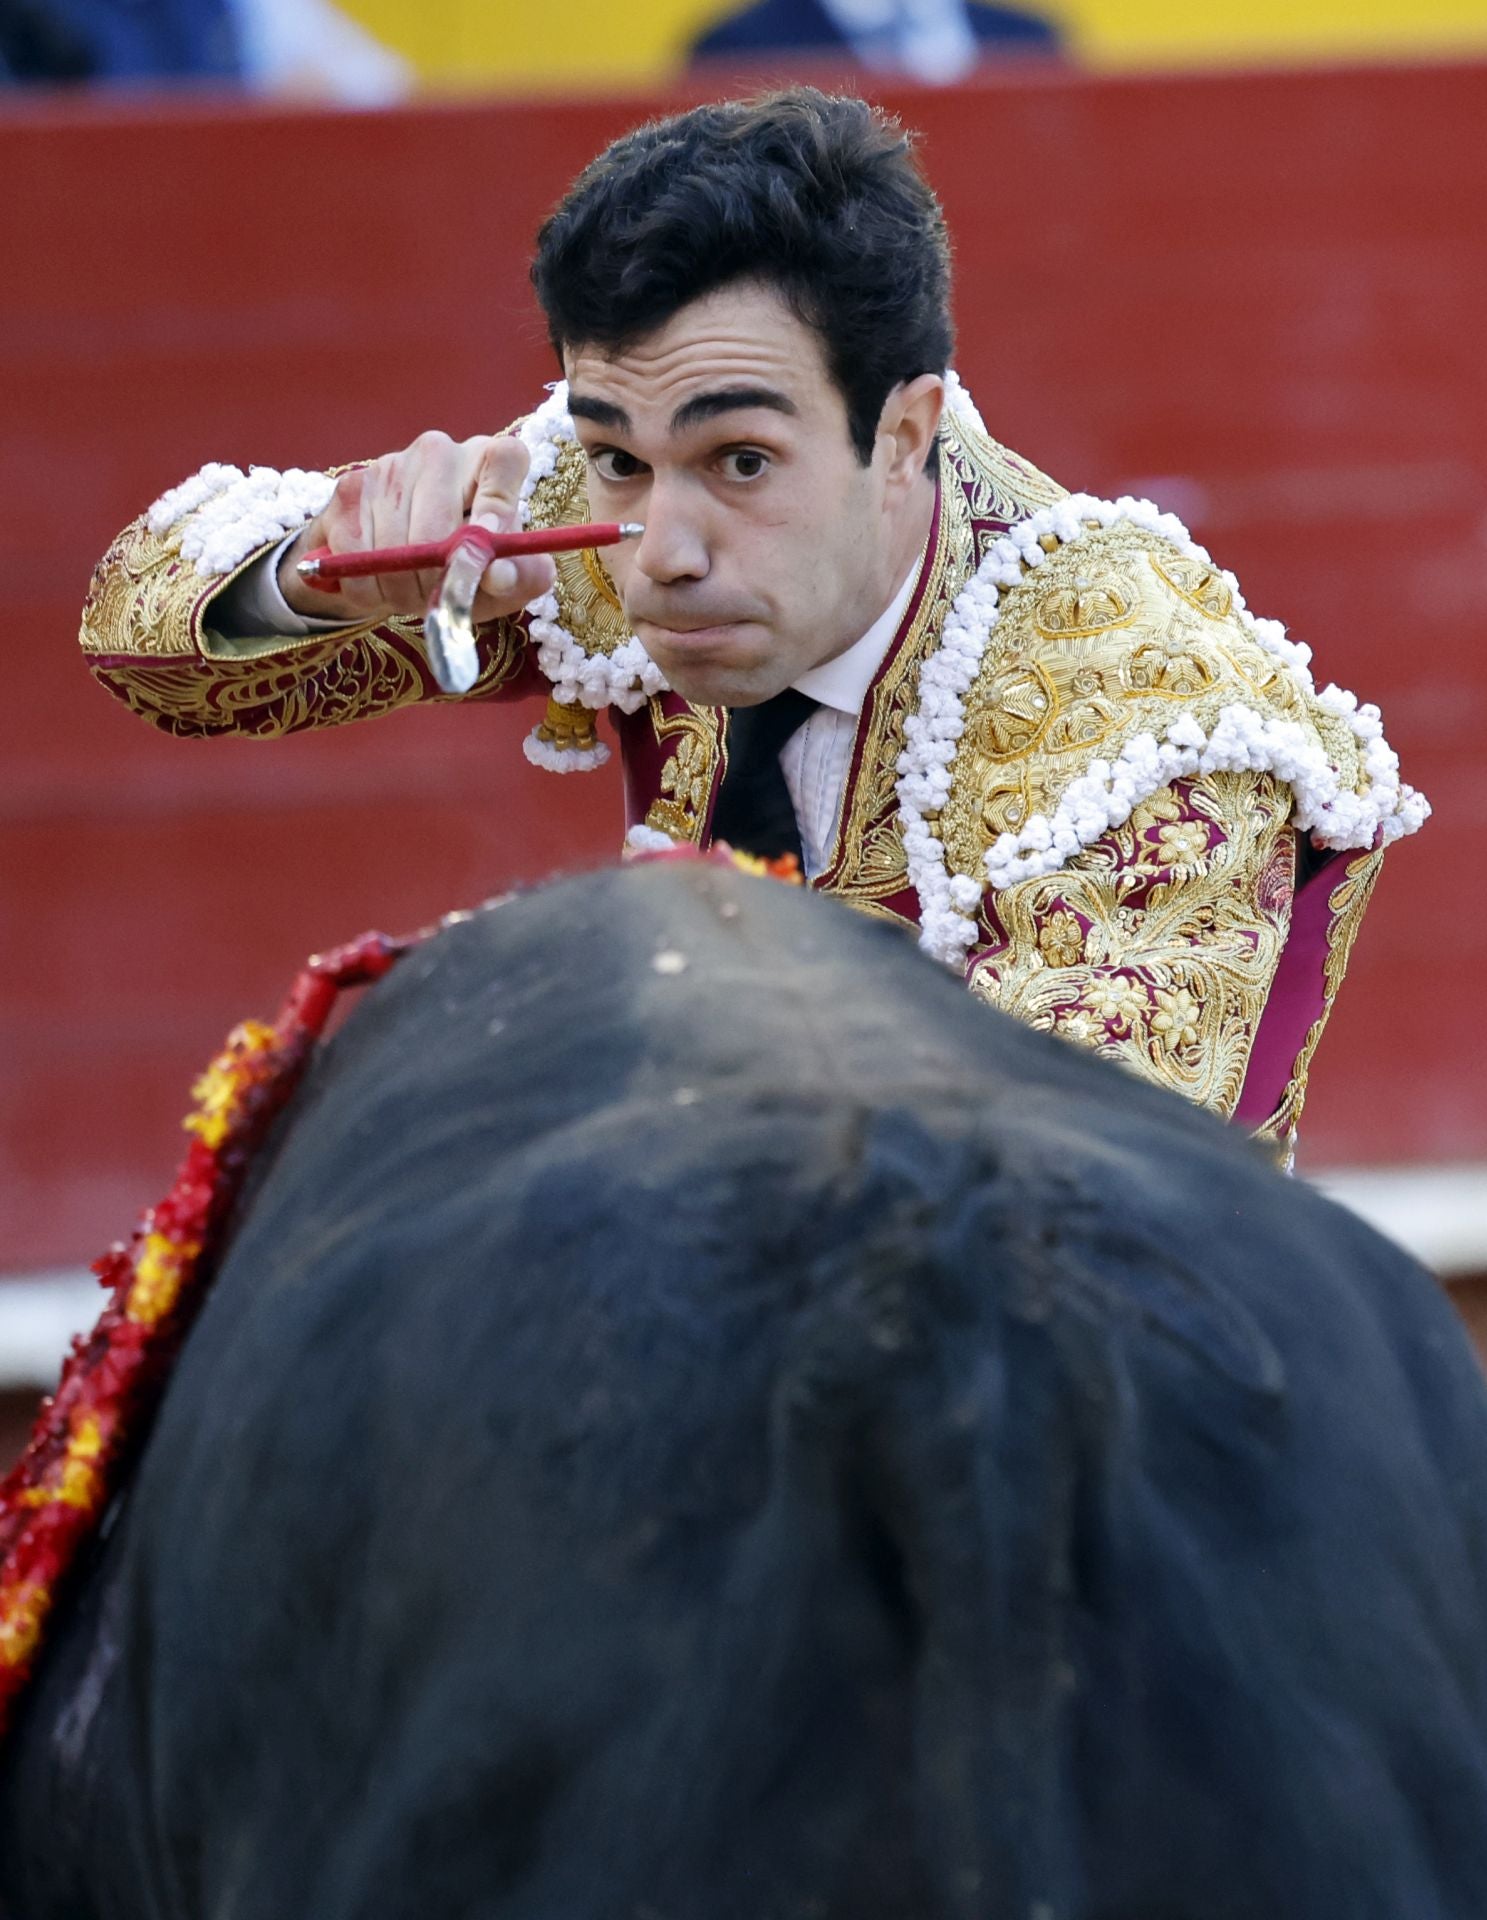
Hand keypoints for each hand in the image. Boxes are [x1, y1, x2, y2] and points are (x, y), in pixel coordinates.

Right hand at [278, 432, 556, 624]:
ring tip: (412, 592)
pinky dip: (367, 586)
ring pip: (394, 545)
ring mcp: (392, 465)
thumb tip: (498, 574)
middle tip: (439, 600)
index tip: (489, 550)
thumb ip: (520, 576)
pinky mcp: (350, 488)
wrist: (399, 562)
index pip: (504, 461)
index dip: (497, 508)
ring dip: (401, 589)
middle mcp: (441, 452)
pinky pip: (356, 552)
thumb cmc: (468, 565)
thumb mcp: (507, 578)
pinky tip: (380, 583)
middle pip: (438, 525)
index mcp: (491, 462)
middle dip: (437, 580)